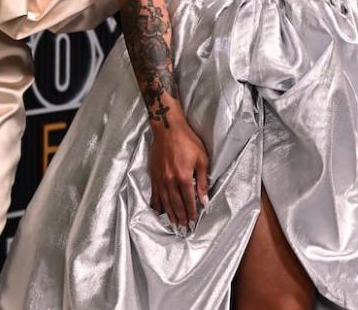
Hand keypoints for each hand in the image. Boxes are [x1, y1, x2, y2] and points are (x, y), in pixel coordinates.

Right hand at [148, 119, 209, 233]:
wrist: (168, 128)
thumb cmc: (188, 141)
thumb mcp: (202, 159)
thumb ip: (202, 181)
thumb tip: (204, 200)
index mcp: (184, 177)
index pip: (189, 201)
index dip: (192, 213)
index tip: (194, 223)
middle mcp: (170, 181)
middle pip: (176, 204)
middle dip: (181, 218)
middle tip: (184, 229)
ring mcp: (160, 178)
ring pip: (165, 201)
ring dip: (170, 214)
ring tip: (173, 225)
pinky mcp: (153, 174)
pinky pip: (155, 193)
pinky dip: (156, 204)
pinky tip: (157, 212)